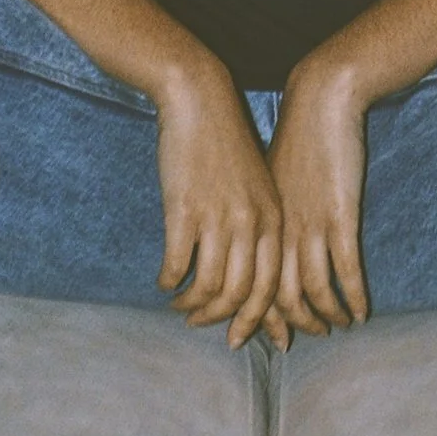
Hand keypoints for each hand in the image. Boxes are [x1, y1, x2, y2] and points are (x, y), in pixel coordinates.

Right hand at [155, 65, 286, 348]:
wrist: (199, 99)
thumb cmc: (226, 144)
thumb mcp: (256, 186)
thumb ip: (257, 227)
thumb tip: (247, 274)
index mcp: (273, 219)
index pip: (272, 288)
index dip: (255, 321)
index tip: (238, 337)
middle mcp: (251, 224)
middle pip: (240, 296)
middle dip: (220, 321)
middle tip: (199, 326)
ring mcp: (218, 218)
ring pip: (209, 288)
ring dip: (191, 306)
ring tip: (178, 306)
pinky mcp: (184, 210)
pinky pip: (177, 266)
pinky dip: (168, 283)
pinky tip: (163, 282)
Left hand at [267, 56, 371, 335]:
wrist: (320, 100)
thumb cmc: (296, 136)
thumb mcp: (268, 178)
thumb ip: (267, 213)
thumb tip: (261, 242)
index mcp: (260, 222)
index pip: (248, 282)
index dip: (249, 313)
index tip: (252, 336)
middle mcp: (281, 230)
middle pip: (276, 295)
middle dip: (283, 326)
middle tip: (292, 344)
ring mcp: (311, 225)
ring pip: (312, 291)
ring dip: (324, 318)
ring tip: (334, 328)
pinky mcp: (341, 216)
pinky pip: (346, 271)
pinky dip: (354, 297)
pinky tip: (362, 313)